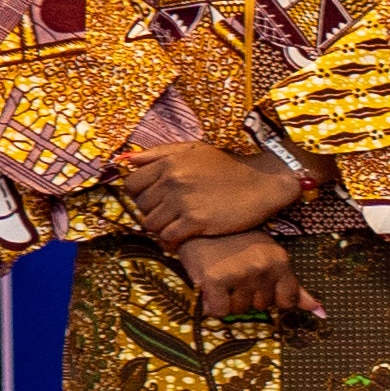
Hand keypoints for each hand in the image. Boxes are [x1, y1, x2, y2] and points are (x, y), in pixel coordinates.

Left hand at [114, 137, 299, 245]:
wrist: (264, 182)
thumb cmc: (229, 166)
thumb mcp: (194, 149)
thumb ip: (159, 153)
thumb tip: (126, 160)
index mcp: (168, 162)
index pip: (132, 184)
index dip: (141, 195)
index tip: (157, 200)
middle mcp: (172, 180)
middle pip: (141, 206)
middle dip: (153, 212)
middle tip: (171, 215)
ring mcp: (183, 201)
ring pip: (152, 224)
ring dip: (162, 228)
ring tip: (177, 226)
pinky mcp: (197, 221)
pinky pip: (169, 237)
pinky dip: (173, 241)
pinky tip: (184, 237)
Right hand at [172, 229, 311, 321]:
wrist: (197, 228)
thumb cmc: (235, 243)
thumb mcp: (268, 257)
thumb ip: (293, 286)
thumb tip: (320, 312)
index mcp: (280, 260)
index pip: (287, 301)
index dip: (271, 297)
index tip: (257, 283)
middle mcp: (264, 267)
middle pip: (261, 307)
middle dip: (247, 296)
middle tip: (234, 274)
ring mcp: (240, 272)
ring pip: (240, 310)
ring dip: (229, 300)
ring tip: (222, 276)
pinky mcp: (216, 279)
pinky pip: (219, 311)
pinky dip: (212, 305)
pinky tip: (209, 287)